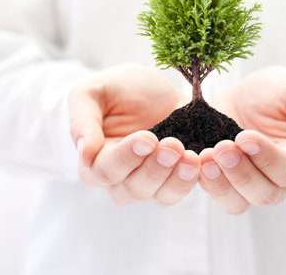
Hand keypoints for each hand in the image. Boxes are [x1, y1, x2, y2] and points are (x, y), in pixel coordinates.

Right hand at [68, 63, 199, 205]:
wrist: (148, 89)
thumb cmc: (115, 90)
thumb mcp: (91, 93)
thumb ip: (83, 120)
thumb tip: (84, 154)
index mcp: (94, 161)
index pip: (105, 170)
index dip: (126, 157)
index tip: (147, 138)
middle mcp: (119, 179)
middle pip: (134, 188)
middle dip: (156, 168)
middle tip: (173, 145)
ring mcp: (148, 182)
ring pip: (160, 195)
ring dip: (177, 180)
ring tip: (191, 159)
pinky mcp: (173, 177)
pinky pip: (181, 190)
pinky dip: (193, 180)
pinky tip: (202, 163)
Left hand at [199, 66, 285, 214]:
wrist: (245, 92)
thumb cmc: (279, 91)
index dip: (268, 159)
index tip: (245, 136)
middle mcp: (278, 179)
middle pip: (265, 194)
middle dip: (242, 172)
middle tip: (222, 147)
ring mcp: (250, 181)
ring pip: (240, 203)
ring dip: (223, 183)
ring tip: (207, 158)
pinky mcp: (225, 179)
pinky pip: (218, 195)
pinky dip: (208, 183)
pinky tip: (199, 162)